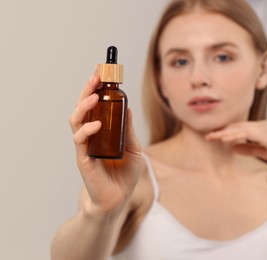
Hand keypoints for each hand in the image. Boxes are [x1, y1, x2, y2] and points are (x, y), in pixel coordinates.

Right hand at [69, 70, 142, 215]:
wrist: (118, 199)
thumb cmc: (125, 174)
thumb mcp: (134, 149)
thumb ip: (129, 130)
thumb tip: (128, 107)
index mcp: (102, 130)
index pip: (96, 105)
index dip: (97, 89)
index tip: (102, 72)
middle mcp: (91, 135)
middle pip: (82, 107)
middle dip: (87, 90)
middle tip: (96, 76)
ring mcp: (85, 146)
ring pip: (76, 120)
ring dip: (83, 105)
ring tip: (93, 96)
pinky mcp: (84, 158)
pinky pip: (80, 140)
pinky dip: (86, 130)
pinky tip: (97, 125)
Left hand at [206, 120, 266, 168]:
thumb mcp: (265, 153)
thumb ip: (250, 149)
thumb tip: (233, 147)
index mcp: (262, 129)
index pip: (240, 129)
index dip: (226, 133)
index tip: (213, 138)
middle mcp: (263, 125)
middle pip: (237, 126)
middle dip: (221, 131)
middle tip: (207, 136)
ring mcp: (265, 128)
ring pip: (240, 128)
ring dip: (224, 133)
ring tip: (211, 137)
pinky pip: (247, 133)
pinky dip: (234, 135)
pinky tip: (224, 139)